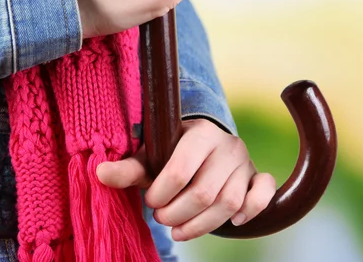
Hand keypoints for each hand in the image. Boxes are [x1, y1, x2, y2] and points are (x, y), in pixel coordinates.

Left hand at [96, 119, 276, 241]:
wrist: (205, 144)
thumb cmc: (172, 153)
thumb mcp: (151, 157)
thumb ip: (129, 168)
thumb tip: (98, 173)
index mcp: (200, 133)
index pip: (179, 171)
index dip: (160, 195)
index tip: (150, 202)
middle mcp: (227, 144)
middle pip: (203, 193)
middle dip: (177, 214)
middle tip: (162, 219)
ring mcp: (245, 161)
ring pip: (229, 203)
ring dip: (202, 224)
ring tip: (180, 229)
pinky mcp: (258, 176)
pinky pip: (264, 194)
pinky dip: (251, 210)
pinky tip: (234, 221)